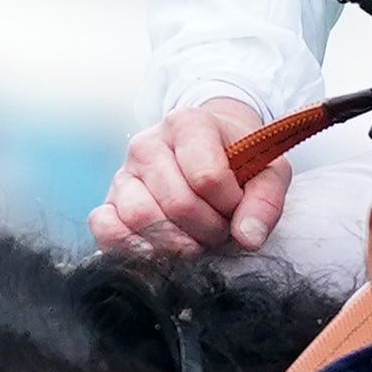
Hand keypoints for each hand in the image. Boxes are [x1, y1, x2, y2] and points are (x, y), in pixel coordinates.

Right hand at [89, 97, 279, 258]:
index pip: (207, 177)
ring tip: (194, 235)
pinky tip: (158, 248)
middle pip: (177, 203)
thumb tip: (248, 239)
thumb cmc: (239, 162)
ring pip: (141, 217)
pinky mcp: (108, 200)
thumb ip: (265, 202)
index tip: (237, 203)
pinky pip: (104, 227)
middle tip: (219, 227)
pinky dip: (129, 246)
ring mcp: (123, 172)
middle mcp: (147, 143)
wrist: (209, 150)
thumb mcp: (267, 172)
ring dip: (176, 242)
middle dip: (208, 229)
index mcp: (188, 123)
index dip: (230, 204)